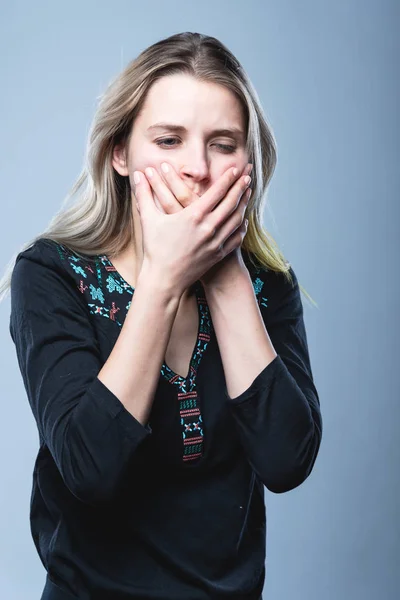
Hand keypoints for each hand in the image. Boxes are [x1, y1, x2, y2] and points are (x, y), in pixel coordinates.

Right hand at [136, 162, 252, 288]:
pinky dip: (241, 227)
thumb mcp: (149, 220)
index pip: (216, 192)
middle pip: (231, 203)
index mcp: (194, 216)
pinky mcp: (218, 255)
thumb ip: (144, 195)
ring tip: (248, 193)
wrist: (164, 280)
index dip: (227, 179)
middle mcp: (209, 228)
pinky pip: (235, 238)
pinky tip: (243, 221)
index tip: (235, 169)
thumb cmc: (155, 249)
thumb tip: (137, 175)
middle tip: (248, 175)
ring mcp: (215, 242)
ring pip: (236, 219)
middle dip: (241, 187)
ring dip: (243, 204)